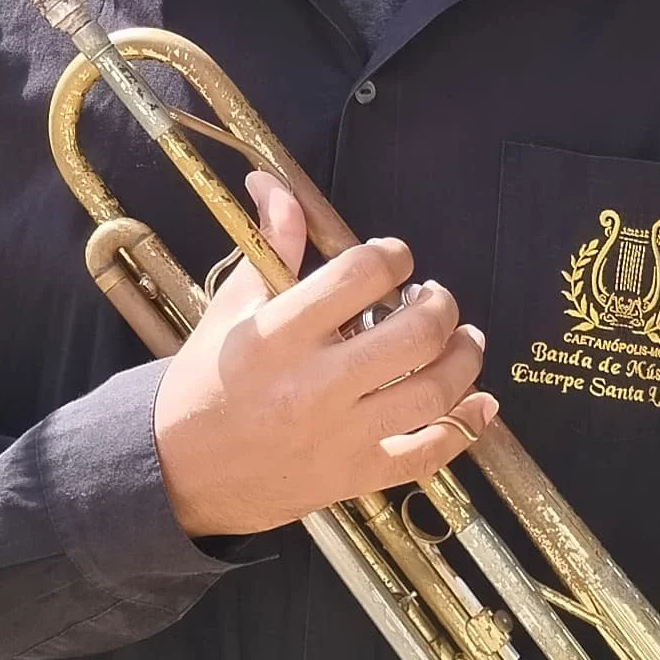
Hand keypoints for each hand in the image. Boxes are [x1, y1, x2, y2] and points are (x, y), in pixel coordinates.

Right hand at [153, 170, 498, 540]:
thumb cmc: (206, 384)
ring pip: (433, 392)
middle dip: (440, 305)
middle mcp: (314, 385)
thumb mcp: (230, 308)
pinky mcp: (355, 475)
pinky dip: (466, 426)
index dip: (393, 255)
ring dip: (464, 358)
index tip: (394, 259)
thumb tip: (275, 184)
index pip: (360, 275)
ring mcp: (339, 435)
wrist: (179, 473)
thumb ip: (270, 246)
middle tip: (433, 299)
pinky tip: (479, 403)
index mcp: (278, 334)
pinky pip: (428, 454)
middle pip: (415, 334)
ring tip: (462, 340)